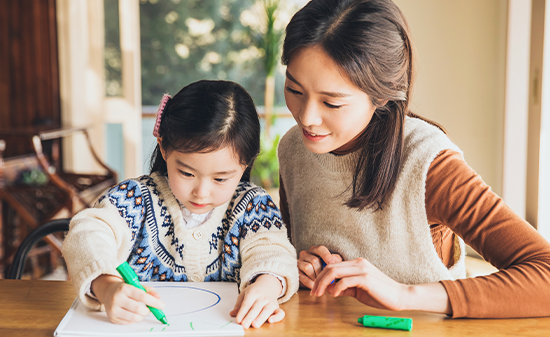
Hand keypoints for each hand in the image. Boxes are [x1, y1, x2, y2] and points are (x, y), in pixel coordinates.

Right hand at [91, 274, 164, 323]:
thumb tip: (158, 297)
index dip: (153, 302)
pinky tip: (134, 314)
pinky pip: (128, 322)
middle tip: (150, 309)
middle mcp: (117, 298)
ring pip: (133, 317)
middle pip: (138, 309)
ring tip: (142, 312)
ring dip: (142, 316)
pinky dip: (135, 319)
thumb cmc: (124, 288)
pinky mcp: (112, 317)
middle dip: (148, 311)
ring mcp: (113, 309)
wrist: (108, 291)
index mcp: (124, 288)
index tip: (161, 305)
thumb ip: (148, 290)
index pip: (142, 296)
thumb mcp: (136, 285)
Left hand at [230, 274, 284, 328]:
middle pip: (256, 308)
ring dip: (261, 318)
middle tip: (244, 325)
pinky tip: (271, 321)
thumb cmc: (254, 291)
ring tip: (255, 325)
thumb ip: (238, 305)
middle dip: (250, 317)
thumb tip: (232, 314)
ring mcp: (270, 302)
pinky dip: (277, 317)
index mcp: (253, 293)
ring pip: (266, 310)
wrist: (267, 285)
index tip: (238, 320)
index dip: (242, 312)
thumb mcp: (244, 294)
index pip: (247, 304)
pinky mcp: (277, 307)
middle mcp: (262, 297)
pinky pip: (280, 312)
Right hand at [297, 245, 341, 288]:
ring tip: (321, 282)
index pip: (320, 249)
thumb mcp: (332, 263)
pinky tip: (315, 286)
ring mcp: (299, 262)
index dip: (327, 256)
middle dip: (322, 271)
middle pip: (314, 260)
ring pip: (308, 267)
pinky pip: (303, 277)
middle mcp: (305, 254)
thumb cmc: (325, 269)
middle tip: (328, 278)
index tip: (332, 264)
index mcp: (314, 250)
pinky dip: (310, 283)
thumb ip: (335, 259)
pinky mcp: (296, 272)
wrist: (315, 280)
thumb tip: (335, 260)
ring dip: (316, 277)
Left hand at [310, 258, 451, 313]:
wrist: (400, 296)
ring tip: (319, 294)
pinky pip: (345, 281)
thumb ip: (345, 287)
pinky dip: (336, 288)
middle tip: (313, 292)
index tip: (315, 288)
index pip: (333, 265)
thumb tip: (329, 289)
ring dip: (323, 283)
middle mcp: (358, 263)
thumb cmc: (380, 294)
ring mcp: (362, 269)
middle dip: (318, 280)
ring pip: (335, 271)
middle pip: (330, 267)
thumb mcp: (358, 290)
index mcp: (357, 263)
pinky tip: (334, 295)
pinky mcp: (366, 278)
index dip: (321, 276)